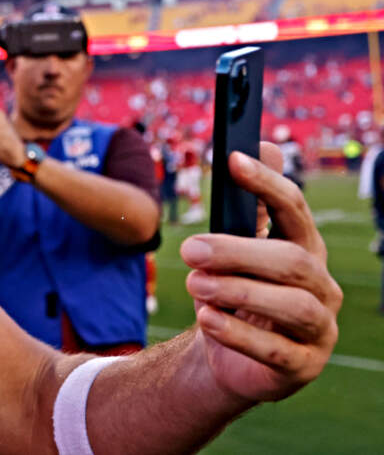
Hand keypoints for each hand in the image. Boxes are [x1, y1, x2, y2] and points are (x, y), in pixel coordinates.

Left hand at [180, 141, 340, 402]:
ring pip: (292, 305)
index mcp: (306, 249)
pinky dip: (238, 333)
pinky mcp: (303, 366)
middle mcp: (322, 287)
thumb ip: (249, 206)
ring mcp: (319, 328)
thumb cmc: (232, 293)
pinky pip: (275, 350)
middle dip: (238, 251)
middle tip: (189, 249)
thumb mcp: (234, 250)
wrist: (228, 357)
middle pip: (292, 260)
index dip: (267, 183)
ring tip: (194, 285)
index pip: (295, 209)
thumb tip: (262, 145)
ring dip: (237, 291)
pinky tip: (206, 319)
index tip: (231, 161)